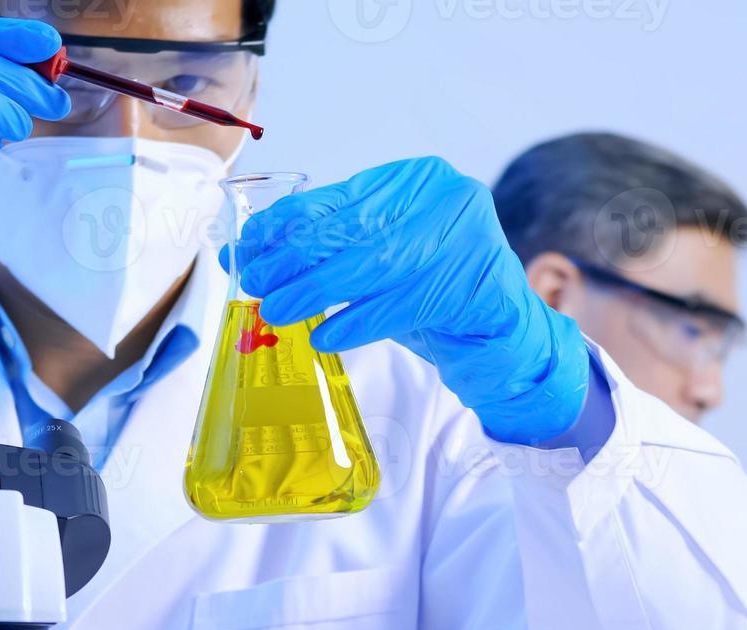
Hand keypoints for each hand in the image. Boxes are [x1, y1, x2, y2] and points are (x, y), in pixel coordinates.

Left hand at [226, 157, 591, 444]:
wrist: (499, 329)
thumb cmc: (430, 288)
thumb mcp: (379, 254)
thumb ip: (327, 246)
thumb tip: (247, 250)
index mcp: (417, 179)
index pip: (339, 197)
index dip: (287, 222)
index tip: (249, 243)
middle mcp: (445, 199)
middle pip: (352, 229)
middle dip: (295, 257)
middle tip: (255, 281)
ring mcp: (464, 240)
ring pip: (371, 266)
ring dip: (315, 291)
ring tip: (277, 310)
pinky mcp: (472, 286)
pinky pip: (397, 305)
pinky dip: (354, 322)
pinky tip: (323, 334)